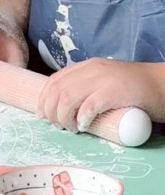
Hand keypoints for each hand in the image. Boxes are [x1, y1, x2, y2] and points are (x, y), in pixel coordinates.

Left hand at [36, 57, 164, 131]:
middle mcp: (92, 69)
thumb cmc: (135, 88)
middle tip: (57, 126)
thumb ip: (89, 88)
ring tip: (71, 128)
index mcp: (88, 66)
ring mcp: (103, 79)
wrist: (162, 84)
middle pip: (58, 89)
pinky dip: (82, 117)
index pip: (55, 79)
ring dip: (64, 116)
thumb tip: (67, 107)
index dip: (44, 98)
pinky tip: (83, 126)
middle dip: (51, 110)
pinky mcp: (115, 91)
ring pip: (68, 96)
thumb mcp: (106, 82)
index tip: (41, 114)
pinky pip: (90, 104)